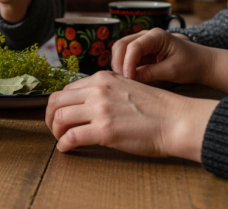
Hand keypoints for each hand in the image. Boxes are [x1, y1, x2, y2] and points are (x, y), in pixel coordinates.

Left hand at [46, 71, 218, 161]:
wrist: (177, 120)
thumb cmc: (158, 108)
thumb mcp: (127, 87)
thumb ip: (106, 91)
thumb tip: (89, 104)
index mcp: (102, 78)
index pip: (67, 89)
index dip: (59, 105)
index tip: (61, 116)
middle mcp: (97, 90)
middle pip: (56, 101)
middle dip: (50, 117)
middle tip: (54, 129)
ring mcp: (99, 110)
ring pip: (59, 118)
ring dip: (54, 131)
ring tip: (60, 140)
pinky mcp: (104, 130)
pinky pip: (71, 137)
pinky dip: (63, 144)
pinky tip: (66, 149)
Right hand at [111, 28, 227, 92]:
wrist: (202, 64)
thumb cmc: (192, 64)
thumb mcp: (172, 71)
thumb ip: (150, 73)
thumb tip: (130, 80)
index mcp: (156, 35)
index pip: (133, 47)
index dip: (127, 63)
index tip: (129, 79)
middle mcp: (146, 36)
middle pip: (121, 45)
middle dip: (118, 63)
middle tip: (122, 81)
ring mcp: (142, 43)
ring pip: (120, 51)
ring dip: (119, 65)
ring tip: (124, 82)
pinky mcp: (141, 53)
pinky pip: (126, 58)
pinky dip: (124, 68)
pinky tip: (128, 80)